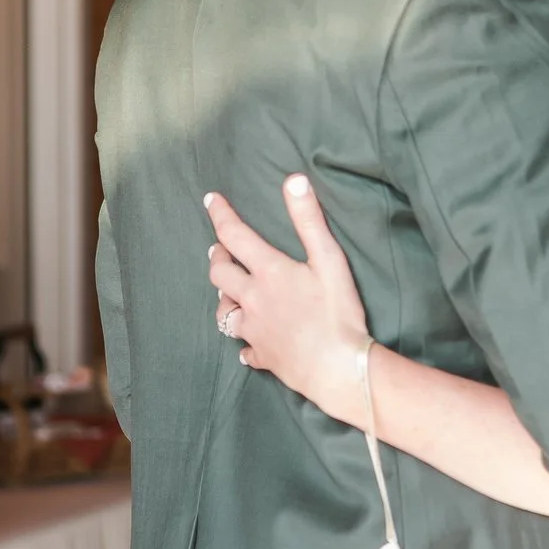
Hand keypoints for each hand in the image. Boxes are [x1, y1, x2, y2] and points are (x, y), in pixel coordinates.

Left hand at [205, 176, 372, 427]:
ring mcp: (254, 330)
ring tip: (229, 290)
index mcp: (268, 272)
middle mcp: (252, 299)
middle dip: (218, 256)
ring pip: (224, 311)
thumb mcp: (329, 260)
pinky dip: (245, 342)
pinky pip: (245, 348)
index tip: (211, 199)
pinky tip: (249, 344)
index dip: (221, 214)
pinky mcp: (263, 356)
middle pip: (220, 273)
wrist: (337, 368)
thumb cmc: (337, 313)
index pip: (235, 235)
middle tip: (221, 248)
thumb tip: (294, 179)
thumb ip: (309, 219)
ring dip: (223, 296)